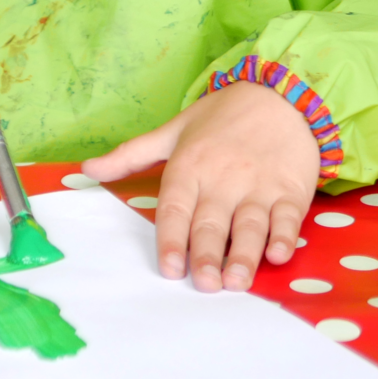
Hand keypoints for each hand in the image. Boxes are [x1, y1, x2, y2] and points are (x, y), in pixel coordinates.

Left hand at [81, 81, 319, 292]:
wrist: (281, 93)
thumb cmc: (223, 116)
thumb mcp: (173, 130)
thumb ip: (130, 155)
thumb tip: (87, 169)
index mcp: (190, 166)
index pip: (176, 208)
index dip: (172, 239)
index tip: (170, 268)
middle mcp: (223, 178)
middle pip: (211, 222)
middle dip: (207, 255)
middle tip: (205, 285)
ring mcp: (259, 184)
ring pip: (249, 224)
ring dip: (244, 254)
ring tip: (236, 281)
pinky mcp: (290, 188)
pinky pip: (288, 217)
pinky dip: (284, 236)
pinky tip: (277, 255)